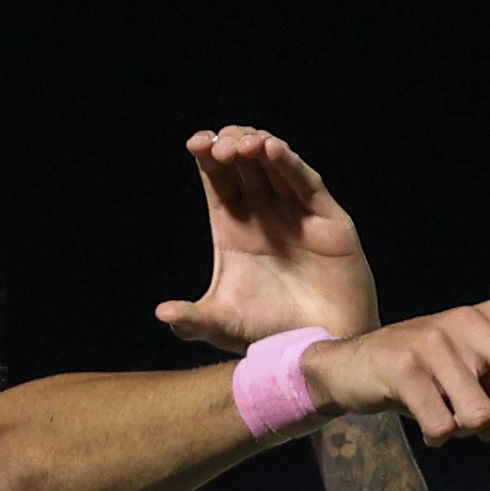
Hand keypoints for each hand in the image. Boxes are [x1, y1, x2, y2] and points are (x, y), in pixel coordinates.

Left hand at [156, 126, 377, 351]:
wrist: (319, 347)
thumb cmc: (272, 334)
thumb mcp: (224, 325)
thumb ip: (193, 320)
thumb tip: (162, 313)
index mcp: (234, 228)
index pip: (218, 180)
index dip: (208, 156)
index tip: (195, 143)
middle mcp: (264, 213)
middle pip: (244, 163)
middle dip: (230, 145)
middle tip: (219, 146)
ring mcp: (296, 212)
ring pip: (276, 164)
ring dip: (258, 146)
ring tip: (242, 144)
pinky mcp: (327, 218)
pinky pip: (306, 182)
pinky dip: (289, 164)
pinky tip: (271, 150)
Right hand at [301, 273, 489, 458]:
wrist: (350, 370)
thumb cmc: (423, 383)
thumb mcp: (469, 398)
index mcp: (489, 322)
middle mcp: (468, 322)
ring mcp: (436, 340)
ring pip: (481, 414)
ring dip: (467, 433)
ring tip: (447, 421)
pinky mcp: (406, 366)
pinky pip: (444, 425)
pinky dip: (439, 438)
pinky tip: (427, 428)